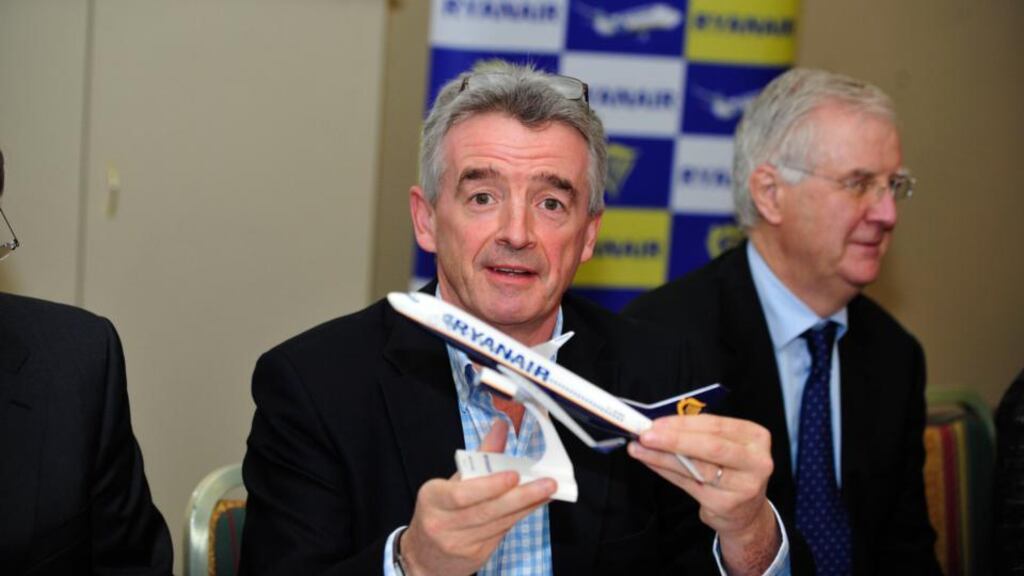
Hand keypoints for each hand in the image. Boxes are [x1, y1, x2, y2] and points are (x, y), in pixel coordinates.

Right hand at [401, 419, 556, 575]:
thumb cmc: (440, 510)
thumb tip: (501, 426)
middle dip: (521, 496)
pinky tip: (536, 504)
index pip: (462, 494)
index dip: (490, 486)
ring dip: (528, 505)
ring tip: (549, 490)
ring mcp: (459, 544)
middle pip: (486, 510)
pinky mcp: (475, 556)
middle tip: (548, 483)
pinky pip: (503, 532)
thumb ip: (480, 455)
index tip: (514, 475)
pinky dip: (521, 516)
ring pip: (499, 522)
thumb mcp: (451, 482)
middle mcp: (443, 523)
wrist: (425, 557)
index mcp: (433, 498)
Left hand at [627, 414, 779, 574]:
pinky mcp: (726, 504)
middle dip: (673, 439)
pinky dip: (666, 471)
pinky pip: (688, 484)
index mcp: (755, 437)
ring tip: (638, 448)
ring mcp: (743, 486)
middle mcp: (756, 461)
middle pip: (710, 446)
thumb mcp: (725, 446)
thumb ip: (697, 434)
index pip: (715, 425)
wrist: (746, 511)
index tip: (656, 421)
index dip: (682, 423)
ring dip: (662, 456)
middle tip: (644, 435)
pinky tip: (651, 462)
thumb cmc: (731, 469)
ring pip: (696, 467)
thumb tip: (658, 424)